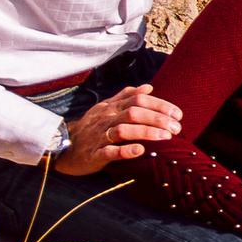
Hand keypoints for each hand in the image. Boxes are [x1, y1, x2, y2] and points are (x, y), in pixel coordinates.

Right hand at [47, 85, 181, 176]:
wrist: (62, 147)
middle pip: (133, 112)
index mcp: (111, 107)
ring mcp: (98, 136)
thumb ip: (126, 97)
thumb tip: (148, 87)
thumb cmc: (90, 128)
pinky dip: (124, 150)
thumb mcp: (106, 109)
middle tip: (177, 128)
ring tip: (166, 137)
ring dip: (146, 132)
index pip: (138, 99)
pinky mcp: (93, 154)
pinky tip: (140, 150)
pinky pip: (109, 151)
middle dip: (158, 118)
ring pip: (123, 130)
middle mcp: (105, 119)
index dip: (160, 105)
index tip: (178, 114)